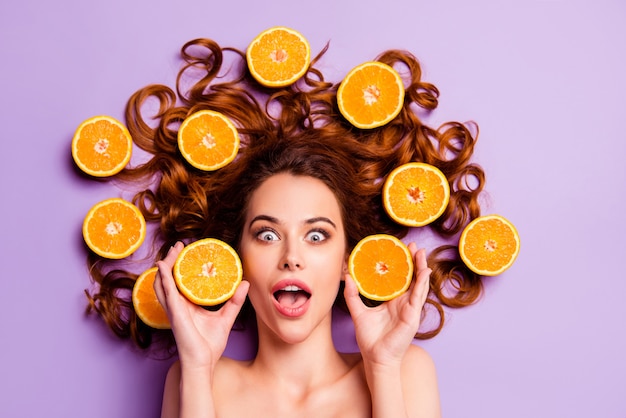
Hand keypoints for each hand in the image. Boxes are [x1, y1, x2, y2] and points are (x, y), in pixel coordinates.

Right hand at [153, 242, 249, 370]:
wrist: (203, 362)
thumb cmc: (211, 344)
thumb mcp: (226, 317)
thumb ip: (235, 300)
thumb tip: (246, 283)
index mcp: (187, 305)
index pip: (181, 282)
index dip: (182, 266)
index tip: (190, 251)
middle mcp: (177, 305)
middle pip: (169, 278)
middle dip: (172, 260)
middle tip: (180, 245)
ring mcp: (173, 309)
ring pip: (162, 282)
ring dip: (166, 265)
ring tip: (173, 251)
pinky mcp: (174, 313)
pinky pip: (166, 292)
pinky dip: (163, 277)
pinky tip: (164, 266)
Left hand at [344, 243, 430, 369]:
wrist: (375, 357)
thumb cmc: (369, 339)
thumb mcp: (358, 312)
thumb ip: (352, 295)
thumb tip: (346, 276)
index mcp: (392, 301)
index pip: (399, 278)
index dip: (400, 264)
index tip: (398, 248)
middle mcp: (403, 303)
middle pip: (411, 278)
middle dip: (413, 261)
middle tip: (412, 245)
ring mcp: (410, 309)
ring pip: (418, 284)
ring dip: (421, 268)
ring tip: (421, 252)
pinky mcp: (413, 316)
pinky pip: (419, 296)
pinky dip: (423, 283)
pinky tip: (425, 272)